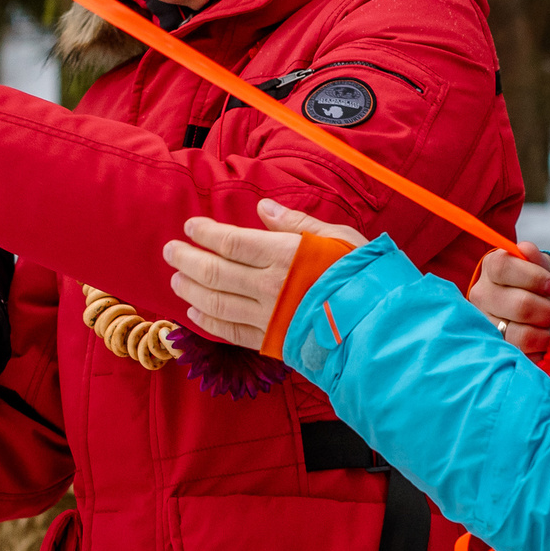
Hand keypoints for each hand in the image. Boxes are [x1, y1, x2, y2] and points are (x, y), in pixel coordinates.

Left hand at [164, 198, 364, 347]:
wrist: (379, 325)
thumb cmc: (362, 274)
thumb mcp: (336, 235)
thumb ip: (296, 222)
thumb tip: (263, 208)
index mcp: (284, 254)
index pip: (231, 242)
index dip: (206, 233)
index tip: (190, 226)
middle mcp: (269, 286)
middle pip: (215, 271)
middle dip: (187, 259)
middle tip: (170, 251)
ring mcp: (267, 317)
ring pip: (216, 302)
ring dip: (191, 290)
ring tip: (176, 279)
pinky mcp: (270, 342)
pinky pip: (230, 332)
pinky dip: (207, 322)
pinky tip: (194, 312)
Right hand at [468, 246, 549, 354]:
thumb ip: (541, 261)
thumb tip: (526, 250)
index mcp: (493, 268)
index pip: (501, 267)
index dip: (533, 277)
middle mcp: (482, 296)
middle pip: (518, 305)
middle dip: (546, 308)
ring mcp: (488, 325)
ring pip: (521, 334)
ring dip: (546, 331)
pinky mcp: (499, 350)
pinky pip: (524, 354)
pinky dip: (542, 348)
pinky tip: (544, 339)